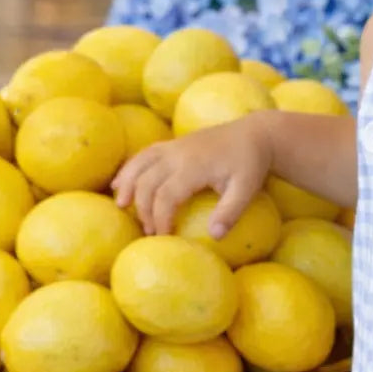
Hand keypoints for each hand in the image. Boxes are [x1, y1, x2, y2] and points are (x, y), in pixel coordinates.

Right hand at [112, 116, 272, 236]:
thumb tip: (215, 237)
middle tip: (149, 232)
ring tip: (122, 206)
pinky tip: (119, 184)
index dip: (161, 219)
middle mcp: (177, 154)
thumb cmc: (250, 164)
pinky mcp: (172, 144)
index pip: (166, 196)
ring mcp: (173, 146)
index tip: (164, 238)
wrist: (254, 134)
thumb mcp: (247, 189)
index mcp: (194, 166)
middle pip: (146, 182)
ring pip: (139, 164)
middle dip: (143, 209)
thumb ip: (231, 212)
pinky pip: (143, 154)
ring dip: (127, 186)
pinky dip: (129, 169)